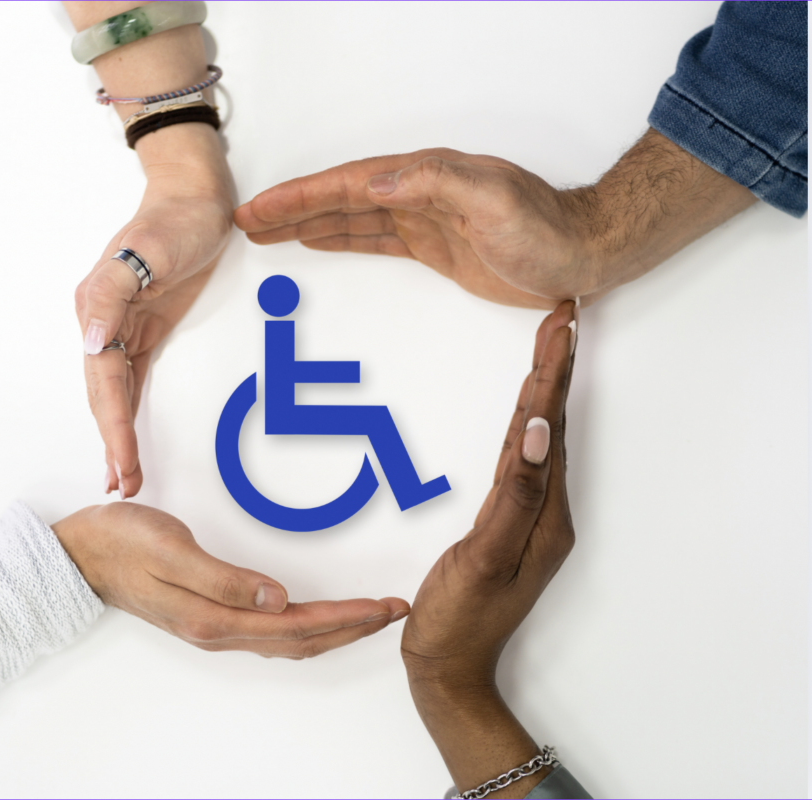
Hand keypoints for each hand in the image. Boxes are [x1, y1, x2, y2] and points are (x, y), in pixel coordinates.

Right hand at [52, 503, 408, 657]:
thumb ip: (224, 579)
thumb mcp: (171, 552)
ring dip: (334, 630)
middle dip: (353, 627)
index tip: (383, 608)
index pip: (297, 626)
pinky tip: (319, 618)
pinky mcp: (212, 615)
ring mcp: (216, 628)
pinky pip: (273, 633)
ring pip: (290, 640)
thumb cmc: (124, 543)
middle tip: (394, 611)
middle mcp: (219, 631)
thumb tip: (278, 600)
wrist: (82, 553)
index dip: (345, 618)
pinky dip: (307, 627)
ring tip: (370, 616)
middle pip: (302, 640)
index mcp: (214, 618)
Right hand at [77, 176, 231, 499]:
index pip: (105, 382)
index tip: (123, 464)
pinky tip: (127, 433)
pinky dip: (128, 410)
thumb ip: (112, 296)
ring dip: (118, 433)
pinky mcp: (144, 328)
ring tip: (124, 474)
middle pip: (105, 396)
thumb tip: (90, 342)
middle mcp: (103, 323)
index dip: (114, 427)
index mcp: (97, 309)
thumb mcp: (144, 251)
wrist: (195, 199)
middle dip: (114, 442)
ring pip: (115, 393)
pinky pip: (131, 378)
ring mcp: (123, 327)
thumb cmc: (172, 221)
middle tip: (123, 486)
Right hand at [234, 130, 755, 307]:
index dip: (299, 196)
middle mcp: (416, 193)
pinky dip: (341, 238)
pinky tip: (319, 238)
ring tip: (267, 230)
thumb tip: (376, 183)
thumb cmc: (544, 228)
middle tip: (246, 219)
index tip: (260, 207)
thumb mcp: (491, 199)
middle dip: (289, 207)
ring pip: (349, 219)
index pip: (347, 184)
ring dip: (307, 222)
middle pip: (338, 199)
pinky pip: (373, 239)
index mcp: (423, 177)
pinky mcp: (431, 246)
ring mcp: (421, 219)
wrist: (578, 254)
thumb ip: (434, 184)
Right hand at [399, 301, 576, 796]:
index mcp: (545, 515)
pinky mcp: (506, 521)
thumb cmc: (459, 620)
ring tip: (550, 346)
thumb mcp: (485, 558)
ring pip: (536, 437)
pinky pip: (519, 458)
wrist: (448, 669)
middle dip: (557, 367)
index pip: (549, 428)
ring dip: (544, 389)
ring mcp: (528, 517)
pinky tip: (523, 408)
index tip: (562, 325)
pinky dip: (524, 422)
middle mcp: (545, 510)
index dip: (554, 374)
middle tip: (562, 318)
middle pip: (550, 424)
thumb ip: (513, 496)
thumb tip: (533, 433)